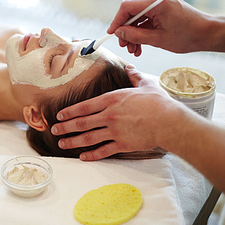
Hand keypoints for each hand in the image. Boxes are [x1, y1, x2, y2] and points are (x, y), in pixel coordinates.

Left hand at [51, 65, 183, 159]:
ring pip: (88, 138)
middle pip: (81, 122)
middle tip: (54, 130)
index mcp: (112, 100)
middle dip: (65, 127)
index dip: (70, 111)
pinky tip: (82, 157)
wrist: (170, 122)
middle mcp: (109, 116)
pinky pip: (103, 151)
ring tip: (61, 143)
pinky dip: (92, 155)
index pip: (84, 106)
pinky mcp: (122, 144)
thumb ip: (134, 77)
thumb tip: (130, 67)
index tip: (60, 115)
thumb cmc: (159, 103)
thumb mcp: (146, 85)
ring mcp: (115, 131)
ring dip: (73, 141)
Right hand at [107, 0, 210, 55]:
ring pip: (137, 16)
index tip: (112, 33)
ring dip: (133, 33)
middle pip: (131, 12)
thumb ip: (135, 35)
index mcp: (158, 3)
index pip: (128, 6)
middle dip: (126, 30)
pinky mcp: (162, 7)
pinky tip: (141, 44)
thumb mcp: (158, 39)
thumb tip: (118, 33)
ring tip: (134, 49)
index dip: (117, 20)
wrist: (207, 33)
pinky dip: (141, 30)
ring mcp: (160, 2)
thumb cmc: (188, 36)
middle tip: (125, 45)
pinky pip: (146, 18)